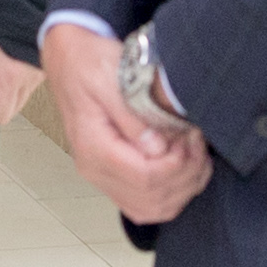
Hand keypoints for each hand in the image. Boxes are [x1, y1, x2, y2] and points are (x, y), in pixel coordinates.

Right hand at [43, 25, 211, 223]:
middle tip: (198, 143)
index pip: (144, 178)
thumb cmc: (89, 63)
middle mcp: (95, 169)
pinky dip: (171, 193)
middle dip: (186, 175)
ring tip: (195, 155)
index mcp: (93, 147)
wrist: (69, 59)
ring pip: (151, 208)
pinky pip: (144, 203)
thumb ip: (133, 117)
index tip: (191, 137)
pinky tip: (184, 167)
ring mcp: (102, 176)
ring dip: (182, 188)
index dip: (178, 165)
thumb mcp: (111, 78)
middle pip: (151, 198)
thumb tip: (157, 149)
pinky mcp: (113, 174)